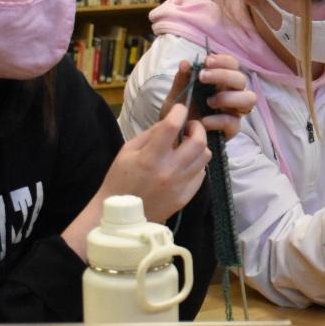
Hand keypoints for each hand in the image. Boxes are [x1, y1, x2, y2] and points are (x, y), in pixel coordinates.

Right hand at [98, 103, 210, 222]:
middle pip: (198, 142)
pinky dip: (197, 164)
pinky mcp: (185, 196)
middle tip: (191, 127)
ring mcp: (180, 185)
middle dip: (197, 129)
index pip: (171, 127)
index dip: (178, 112)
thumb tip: (170, 122)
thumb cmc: (120, 179)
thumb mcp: (127, 151)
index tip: (180, 108)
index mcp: (150, 158)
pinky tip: (187, 163)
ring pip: (204, 158)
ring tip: (189, 145)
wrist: (121, 217)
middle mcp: (169, 171)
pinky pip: (201, 174)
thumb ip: (150, 134)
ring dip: (199, 146)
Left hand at [160, 54, 255, 140]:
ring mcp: (234, 112)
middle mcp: (231, 94)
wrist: (174, 140)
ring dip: (229, 97)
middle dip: (224, 75)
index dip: (223, 61)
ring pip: (249, 99)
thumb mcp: (175, 96)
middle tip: (202, 78)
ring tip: (209, 102)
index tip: (206, 61)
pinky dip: (219, 120)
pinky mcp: (232, 130)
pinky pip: (234, 122)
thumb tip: (185, 63)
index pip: (232, 65)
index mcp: (220, 82)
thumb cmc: (179, 115)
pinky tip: (204, 121)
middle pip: (241, 79)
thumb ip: (181, 81)